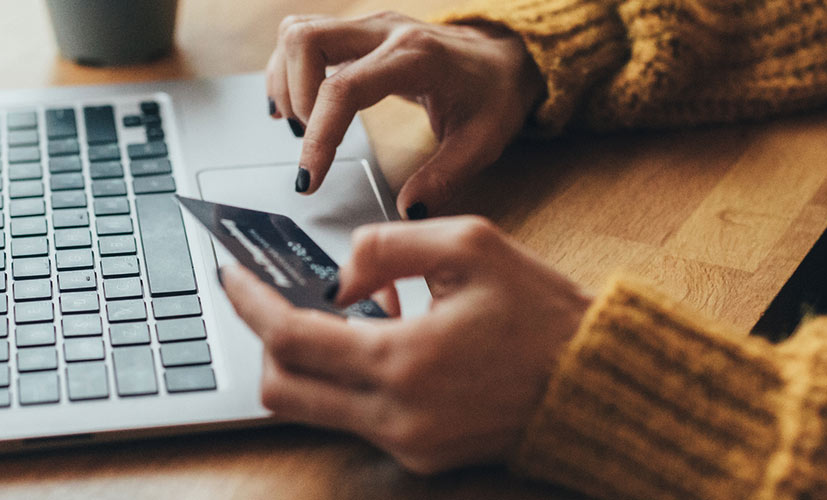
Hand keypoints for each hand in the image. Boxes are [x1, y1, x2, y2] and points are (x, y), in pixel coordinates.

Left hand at [219, 216, 591, 472]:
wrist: (596, 383)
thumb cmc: (542, 313)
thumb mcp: (470, 245)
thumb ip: (386, 245)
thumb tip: (337, 275)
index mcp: (403, 360)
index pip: (290, 338)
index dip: (249, 303)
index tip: (230, 274)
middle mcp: (396, 415)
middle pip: (282, 389)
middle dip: (265, 339)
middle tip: (272, 297)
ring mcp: (406, 444)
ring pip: (312, 409)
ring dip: (309, 360)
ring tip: (346, 313)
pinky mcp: (420, 457)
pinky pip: (355, 418)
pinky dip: (349, 379)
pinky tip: (384, 340)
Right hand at [266, 12, 541, 218]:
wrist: (504, 58)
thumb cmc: (493, 95)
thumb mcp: (482, 143)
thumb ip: (444, 178)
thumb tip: (407, 210)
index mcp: (416, 57)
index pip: (344, 88)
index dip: (319, 135)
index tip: (309, 178)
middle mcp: (386, 31)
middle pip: (306, 41)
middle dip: (294, 97)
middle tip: (309, 141)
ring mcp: (369, 27)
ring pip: (298, 32)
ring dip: (286, 81)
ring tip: (301, 125)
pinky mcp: (358, 32)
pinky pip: (304, 36)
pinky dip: (288, 70)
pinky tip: (296, 105)